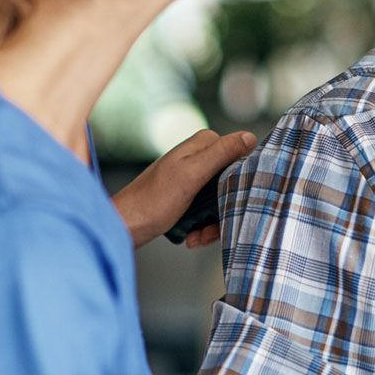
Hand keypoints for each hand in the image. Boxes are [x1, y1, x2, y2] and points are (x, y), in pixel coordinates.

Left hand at [110, 128, 256, 249]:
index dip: (244, 178)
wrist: (124, 226)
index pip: (241, 154)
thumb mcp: (191, 175)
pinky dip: (203, 227)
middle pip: (233, 181)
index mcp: (202, 144)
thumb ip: (220, 154)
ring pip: (223, 200)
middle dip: (227, 207)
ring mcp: (194, 178)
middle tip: (211, 226)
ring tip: (197, 236)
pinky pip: (209, 211)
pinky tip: (192, 237)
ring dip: (214, 223)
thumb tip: (250, 137)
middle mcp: (199, 157)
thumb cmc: (152, 201)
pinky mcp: (189, 196)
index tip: (238, 199)